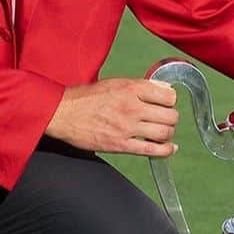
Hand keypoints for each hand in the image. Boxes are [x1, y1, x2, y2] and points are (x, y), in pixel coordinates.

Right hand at [45, 78, 179, 156]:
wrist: (62, 114)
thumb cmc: (85, 97)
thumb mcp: (114, 83)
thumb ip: (140, 86)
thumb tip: (164, 88)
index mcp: (131, 88)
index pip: (168, 95)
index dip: (170, 100)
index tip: (165, 103)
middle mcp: (132, 107)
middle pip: (170, 115)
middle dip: (171, 117)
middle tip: (164, 118)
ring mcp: (127, 128)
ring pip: (165, 132)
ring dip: (168, 133)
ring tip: (161, 132)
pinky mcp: (121, 145)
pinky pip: (152, 150)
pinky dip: (166, 150)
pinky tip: (169, 148)